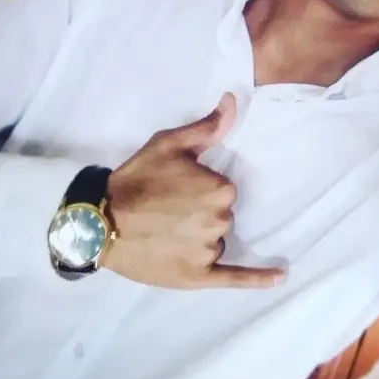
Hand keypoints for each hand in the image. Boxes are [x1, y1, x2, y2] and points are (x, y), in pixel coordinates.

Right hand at [102, 93, 283, 289]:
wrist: (98, 222)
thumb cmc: (136, 180)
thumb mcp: (169, 144)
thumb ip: (207, 126)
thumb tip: (233, 100)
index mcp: (220, 190)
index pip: (223, 190)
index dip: (199, 188)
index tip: (175, 189)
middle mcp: (219, 221)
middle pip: (220, 215)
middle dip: (198, 212)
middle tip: (165, 211)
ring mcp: (208, 251)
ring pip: (215, 241)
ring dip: (198, 237)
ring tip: (164, 233)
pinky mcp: (197, 277)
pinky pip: (235, 278)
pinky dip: (258, 279)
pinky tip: (280, 277)